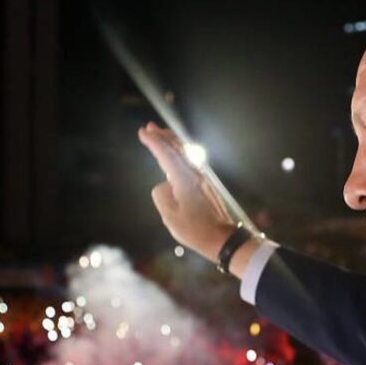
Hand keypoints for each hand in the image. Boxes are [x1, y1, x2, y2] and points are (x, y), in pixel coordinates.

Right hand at [138, 122, 237, 262]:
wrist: (222, 237)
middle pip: (177, 149)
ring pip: (185, 154)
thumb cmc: (195, 230)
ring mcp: (202, 178)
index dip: (154, 142)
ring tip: (163, 134)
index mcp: (183, 180)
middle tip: (150, 127)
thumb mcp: (170, 217)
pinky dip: (181, 153)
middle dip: (163, 136)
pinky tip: (178, 154)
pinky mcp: (206, 184)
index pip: (166, 155)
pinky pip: (190, 161)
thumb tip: (164, 185)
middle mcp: (194, 174)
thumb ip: (162, 196)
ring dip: (173, 142)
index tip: (143, 132)